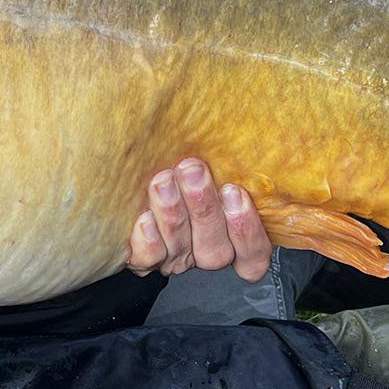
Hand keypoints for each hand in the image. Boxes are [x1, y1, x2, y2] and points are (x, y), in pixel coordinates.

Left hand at [126, 157, 271, 281]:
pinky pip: (148, 259)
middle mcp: (207, 251)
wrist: (135, 176)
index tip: (233, 191)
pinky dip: (148, 242)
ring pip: (181, 251)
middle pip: (216, 250)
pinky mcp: (144, 259)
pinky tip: (145, 218)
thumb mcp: (215, 167)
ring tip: (164, 181)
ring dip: (173, 214)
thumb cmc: (188, 167)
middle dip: (204, 208)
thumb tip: (252, 128)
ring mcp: (176, 259)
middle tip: (191, 171)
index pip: (253, 252)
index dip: (247, 229)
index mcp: (234, 240)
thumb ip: (228, 167)